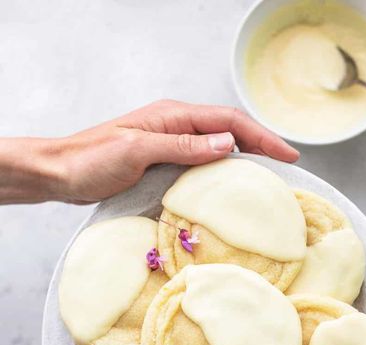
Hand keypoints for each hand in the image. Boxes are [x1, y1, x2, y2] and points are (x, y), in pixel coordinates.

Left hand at [0, 100, 298, 204]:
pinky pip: (201, 165)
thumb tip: (227, 144)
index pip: (228, 122)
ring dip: (243, 160)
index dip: (261, 137)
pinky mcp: (162, 163)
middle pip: (228, 132)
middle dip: (260, 146)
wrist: (60, 173)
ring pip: (216, 148)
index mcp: (173, 116)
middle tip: (286, 167)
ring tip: (267, 178)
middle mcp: (175, 126)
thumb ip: (182, 146)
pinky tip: (228, 189)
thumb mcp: (138, 150)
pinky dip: (221, 173)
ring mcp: (169, 144)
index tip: (287, 156)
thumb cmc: (92, 160)